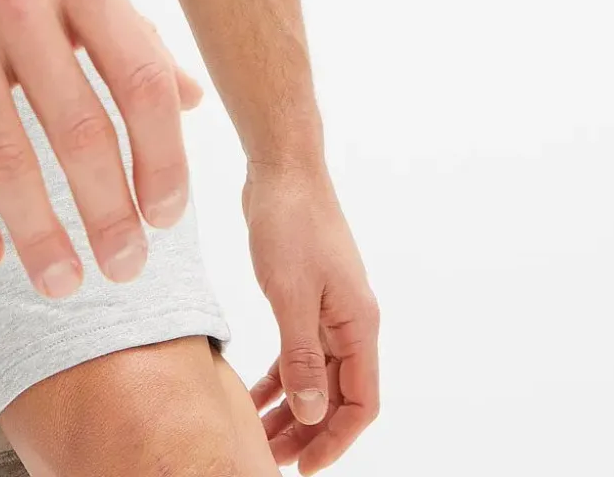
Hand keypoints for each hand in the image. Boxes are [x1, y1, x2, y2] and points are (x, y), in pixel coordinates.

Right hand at [0, 0, 205, 299]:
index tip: (167, 213)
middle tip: (125, 267)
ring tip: (63, 280)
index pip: (141, 79)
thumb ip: (129, 25)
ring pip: (4, 156)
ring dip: (40, 234)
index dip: (163, 159)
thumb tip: (192, 101)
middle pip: (80, 130)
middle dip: (109, 215)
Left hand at [241, 162, 379, 471]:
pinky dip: (278, 374)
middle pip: (336, 395)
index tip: (303, 467)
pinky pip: (297, 350)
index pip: (360, 403)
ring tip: (257, 435)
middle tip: (269, 459)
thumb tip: (310, 413)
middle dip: (307, 431)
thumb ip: (301, 356)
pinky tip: (253, 393)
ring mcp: (329, 309)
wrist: (282, 166)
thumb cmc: (291, 221)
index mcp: (359, 324)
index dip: (335, 440)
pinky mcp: (305, 296)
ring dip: (290, 407)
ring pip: (314, 375)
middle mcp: (350, 322)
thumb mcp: (291, 294)